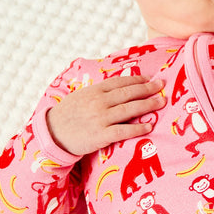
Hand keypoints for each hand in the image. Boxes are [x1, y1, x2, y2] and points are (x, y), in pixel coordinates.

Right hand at [46, 75, 165, 155]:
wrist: (52, 133)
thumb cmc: (67, 115)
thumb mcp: (81, 96)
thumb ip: (99, 92)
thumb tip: (118, 86)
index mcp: (94, 91)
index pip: (120, 82)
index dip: (137, 80)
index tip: (150, 79)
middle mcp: (99, 102)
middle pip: (128, 93)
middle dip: (148, 89)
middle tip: (162, 86)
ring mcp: (100, 118)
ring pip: (129, 109)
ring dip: (147, 105)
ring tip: (161, 102)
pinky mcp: (100, 135)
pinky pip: (123, 131)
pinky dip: (137, 128)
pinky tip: (149, 126)